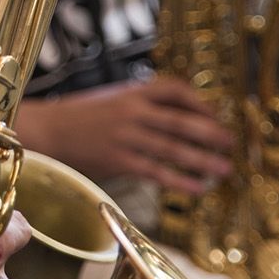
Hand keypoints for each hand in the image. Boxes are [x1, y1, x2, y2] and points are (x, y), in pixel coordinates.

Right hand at [15, 77, 233, 193]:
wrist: (47, 131)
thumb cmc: (79, 117)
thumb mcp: (111, 101)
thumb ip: (140, 106)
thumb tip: (177, 117)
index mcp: (131, 93)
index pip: (175, 89)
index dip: (199, 103)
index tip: (216, 116)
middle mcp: (132, 112)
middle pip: (181, 121)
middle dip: (210, 132)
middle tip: (231, 143)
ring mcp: (126, 136)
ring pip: (173, 148)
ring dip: (203, 160)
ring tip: (224, 169)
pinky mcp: (118, 160)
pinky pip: (156, 172)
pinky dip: (180, 181)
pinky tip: (198, 188)